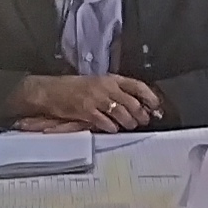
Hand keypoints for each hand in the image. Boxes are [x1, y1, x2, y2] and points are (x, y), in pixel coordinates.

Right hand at [11, 72, 160, 133]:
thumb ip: (115, 92)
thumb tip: (136, 103)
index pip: (136, 85)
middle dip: (141, 114)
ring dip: (128, 122)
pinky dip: (112, 128)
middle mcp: (105, 87)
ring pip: (122, 114)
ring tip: (129, 125)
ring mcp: (96, 99)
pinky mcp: (87, 111)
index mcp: (109, 78)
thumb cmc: (73, 88)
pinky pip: (106, 123)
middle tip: (143, 120)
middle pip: (132, 103)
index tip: (156, 105)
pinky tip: (112, 128)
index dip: (149, 96)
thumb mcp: (97, 84)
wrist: (50, 91)